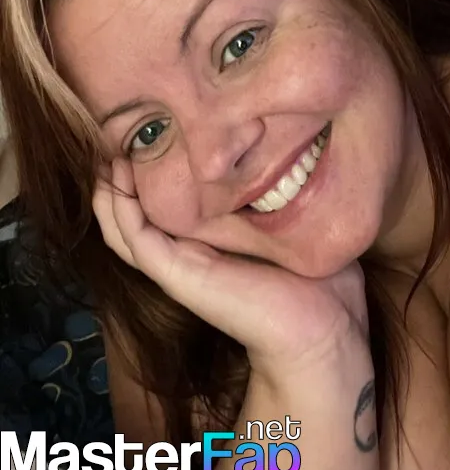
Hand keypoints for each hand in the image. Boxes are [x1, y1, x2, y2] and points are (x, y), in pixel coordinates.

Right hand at [93, 158, 370, 375]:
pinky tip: (114, 185)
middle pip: (138, 218)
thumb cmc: (319, 284)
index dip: (153, 178)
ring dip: (113, 193)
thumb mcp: (299, 231)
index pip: (170, 211)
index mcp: (214, 245)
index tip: (152, 137)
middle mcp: (191, 255)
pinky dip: (120, 213)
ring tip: (107, 157)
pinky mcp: (180, 275)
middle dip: (124, 180)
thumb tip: (297, 163)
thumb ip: (286, 205)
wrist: (323, 331)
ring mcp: (181, 266)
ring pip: (126, 230)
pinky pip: (137, 241)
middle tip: (116, 141)